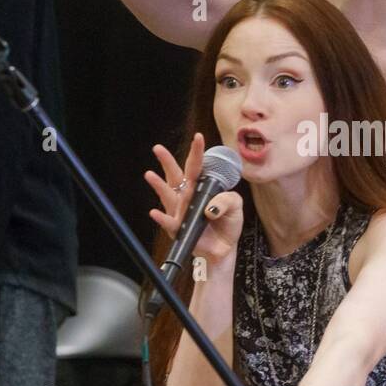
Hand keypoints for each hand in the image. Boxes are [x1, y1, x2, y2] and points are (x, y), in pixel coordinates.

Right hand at [145, 133, 243, 264]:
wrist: (224, 247)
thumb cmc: (227, 223)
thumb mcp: (235, 206)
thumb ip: (227, 200)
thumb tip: (210, 207)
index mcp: (201, 187)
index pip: (198, 167)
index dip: (197, 152)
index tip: (197, 137)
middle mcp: (187, 196)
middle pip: (176, 176)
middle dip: (167, 161)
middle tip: (158, 148)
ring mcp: (180, 211)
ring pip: (167, 195)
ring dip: (158, 185)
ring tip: (149, 174)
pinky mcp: (178, 228)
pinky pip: (168, 222)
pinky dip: (162, 218)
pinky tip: (154, 212)